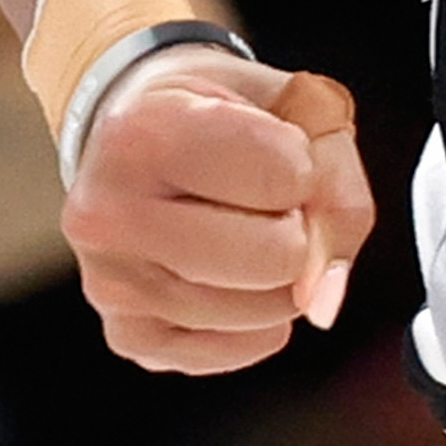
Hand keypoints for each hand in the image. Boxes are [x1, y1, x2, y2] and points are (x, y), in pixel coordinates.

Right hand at [63, 51, 368, 373]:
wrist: (125, 136)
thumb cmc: (212, 112)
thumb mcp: (288, 100)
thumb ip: (335, 174)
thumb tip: (327, 290)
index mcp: (144, 133)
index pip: (286, 175)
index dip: (301, 163)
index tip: (267, 147)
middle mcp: (110, 215)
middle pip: (279, 257)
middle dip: (296, 226)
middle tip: (255, 198)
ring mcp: (113, 286)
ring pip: (269, 310)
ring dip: (280, 274)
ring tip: (232, 227)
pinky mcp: (129, 337)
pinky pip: (247, 346)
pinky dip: (257, 314)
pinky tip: (220, 269)